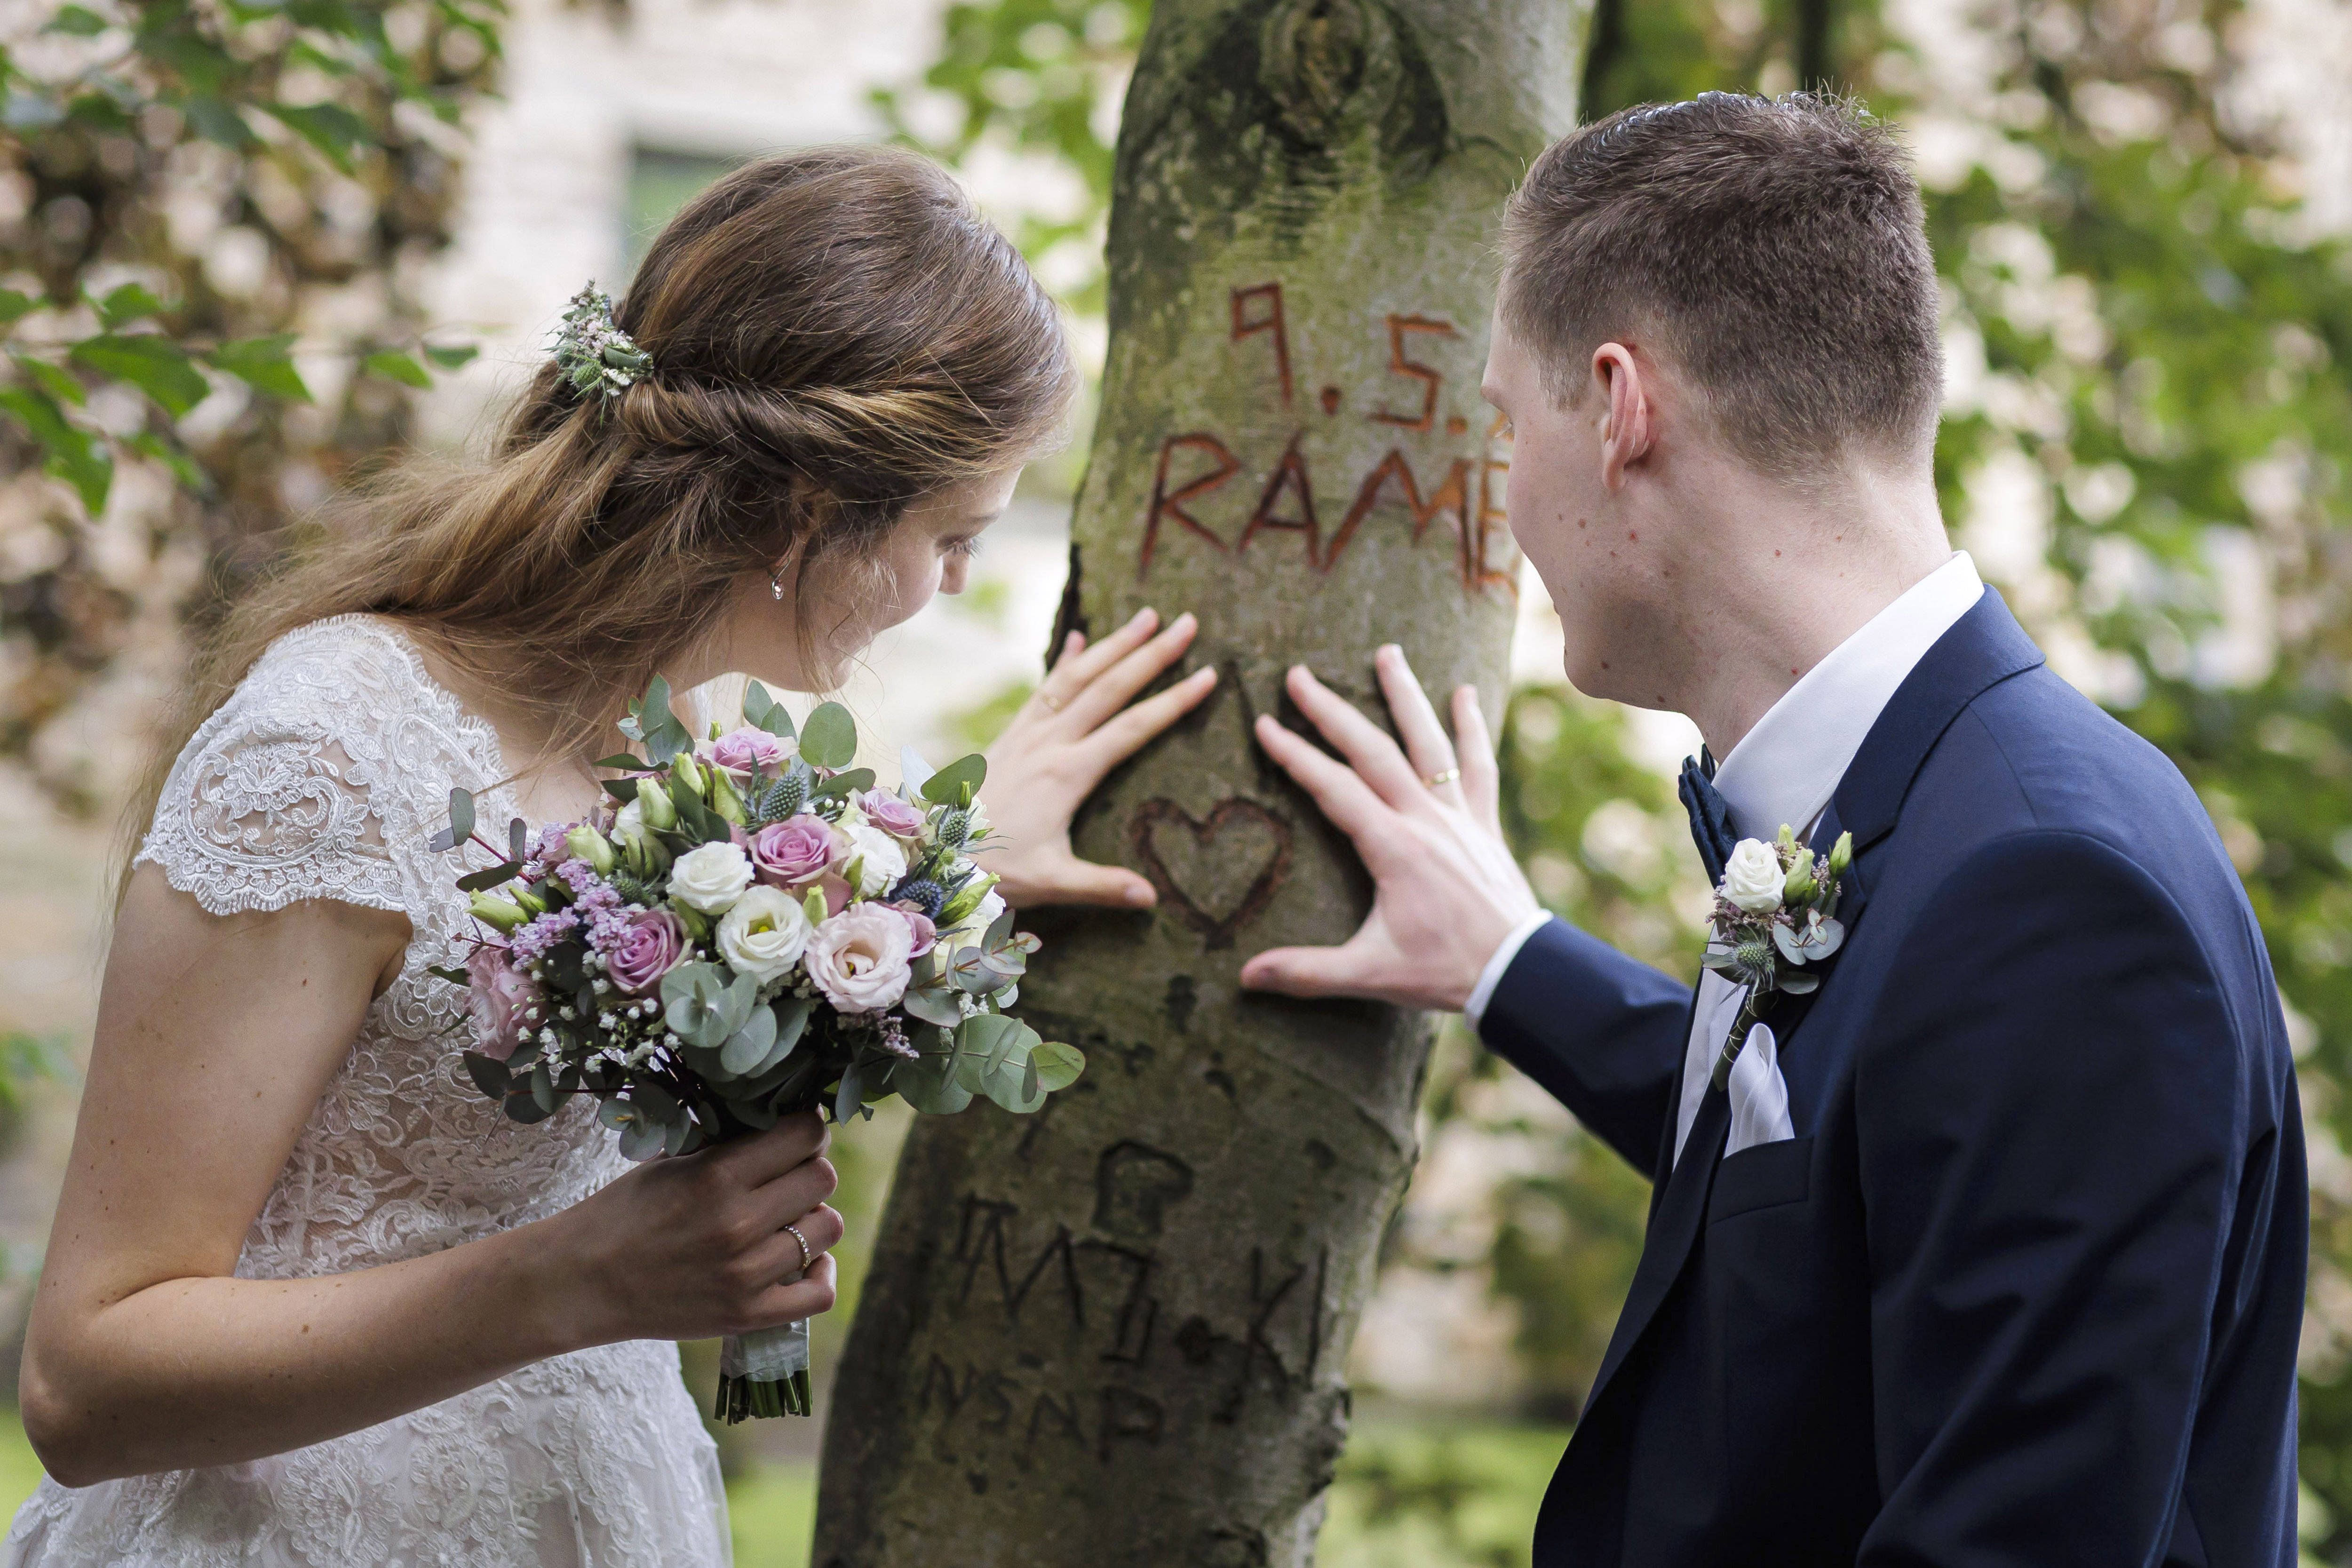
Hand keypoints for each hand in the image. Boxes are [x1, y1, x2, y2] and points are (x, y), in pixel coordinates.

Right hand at [552, 1112, 843, 1346]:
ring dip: (813, 1218)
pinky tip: (805, 1260)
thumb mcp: (671, 1163)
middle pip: (823, 1178)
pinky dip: (821, 1272)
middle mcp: (738, 1223)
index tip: (796, 1135)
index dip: (808, 1129)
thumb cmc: (623, 1214)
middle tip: (787, 1178)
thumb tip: (782, 1125)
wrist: (581, 1282)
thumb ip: (728, 1146)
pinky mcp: (747, 1315)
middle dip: (810, 1170)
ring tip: (787, 1220)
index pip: (804, 1134)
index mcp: (717, 1176)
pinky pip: (819, 1292)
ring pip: (828, 1228)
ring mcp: (746, 1274)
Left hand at [975, 607, 1219, 908]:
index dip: (1174, 702)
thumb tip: (1152, 898)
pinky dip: (1064, 661)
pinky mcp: (1010, 734)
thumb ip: (1102, 886)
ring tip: (1146, 615)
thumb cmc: (994, 869)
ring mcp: (1027, 733)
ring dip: (1113, 644)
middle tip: (1188, 623)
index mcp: (1067, 774)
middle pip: (1109, 687)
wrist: (932, 851)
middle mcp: (1048, 743)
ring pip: (1076, 677)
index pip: (1134, 728)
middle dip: (1152, 653)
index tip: (1209, 676)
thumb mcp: (1052, 882)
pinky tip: (1079, 636)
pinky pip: (1044, 688)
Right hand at [1239, 645, 1539, 1011]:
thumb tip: (1246, 976)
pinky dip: (1472, 728)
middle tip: (1300, 676)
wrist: (1520, 971)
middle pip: (1373, 751)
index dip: (1295, 755)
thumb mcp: (1370, 974)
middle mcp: (1425, 821)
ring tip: (1387, 653)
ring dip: (1405, 696)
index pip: (1333, 788)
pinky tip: (1465, 694)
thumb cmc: (1445, 972)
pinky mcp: (1484, 823)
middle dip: (1331, 711)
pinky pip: (1478, 765)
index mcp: (1392, 849)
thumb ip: (1307, 973)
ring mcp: (1459, 817)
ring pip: (1428, 743)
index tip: (1265, 725)